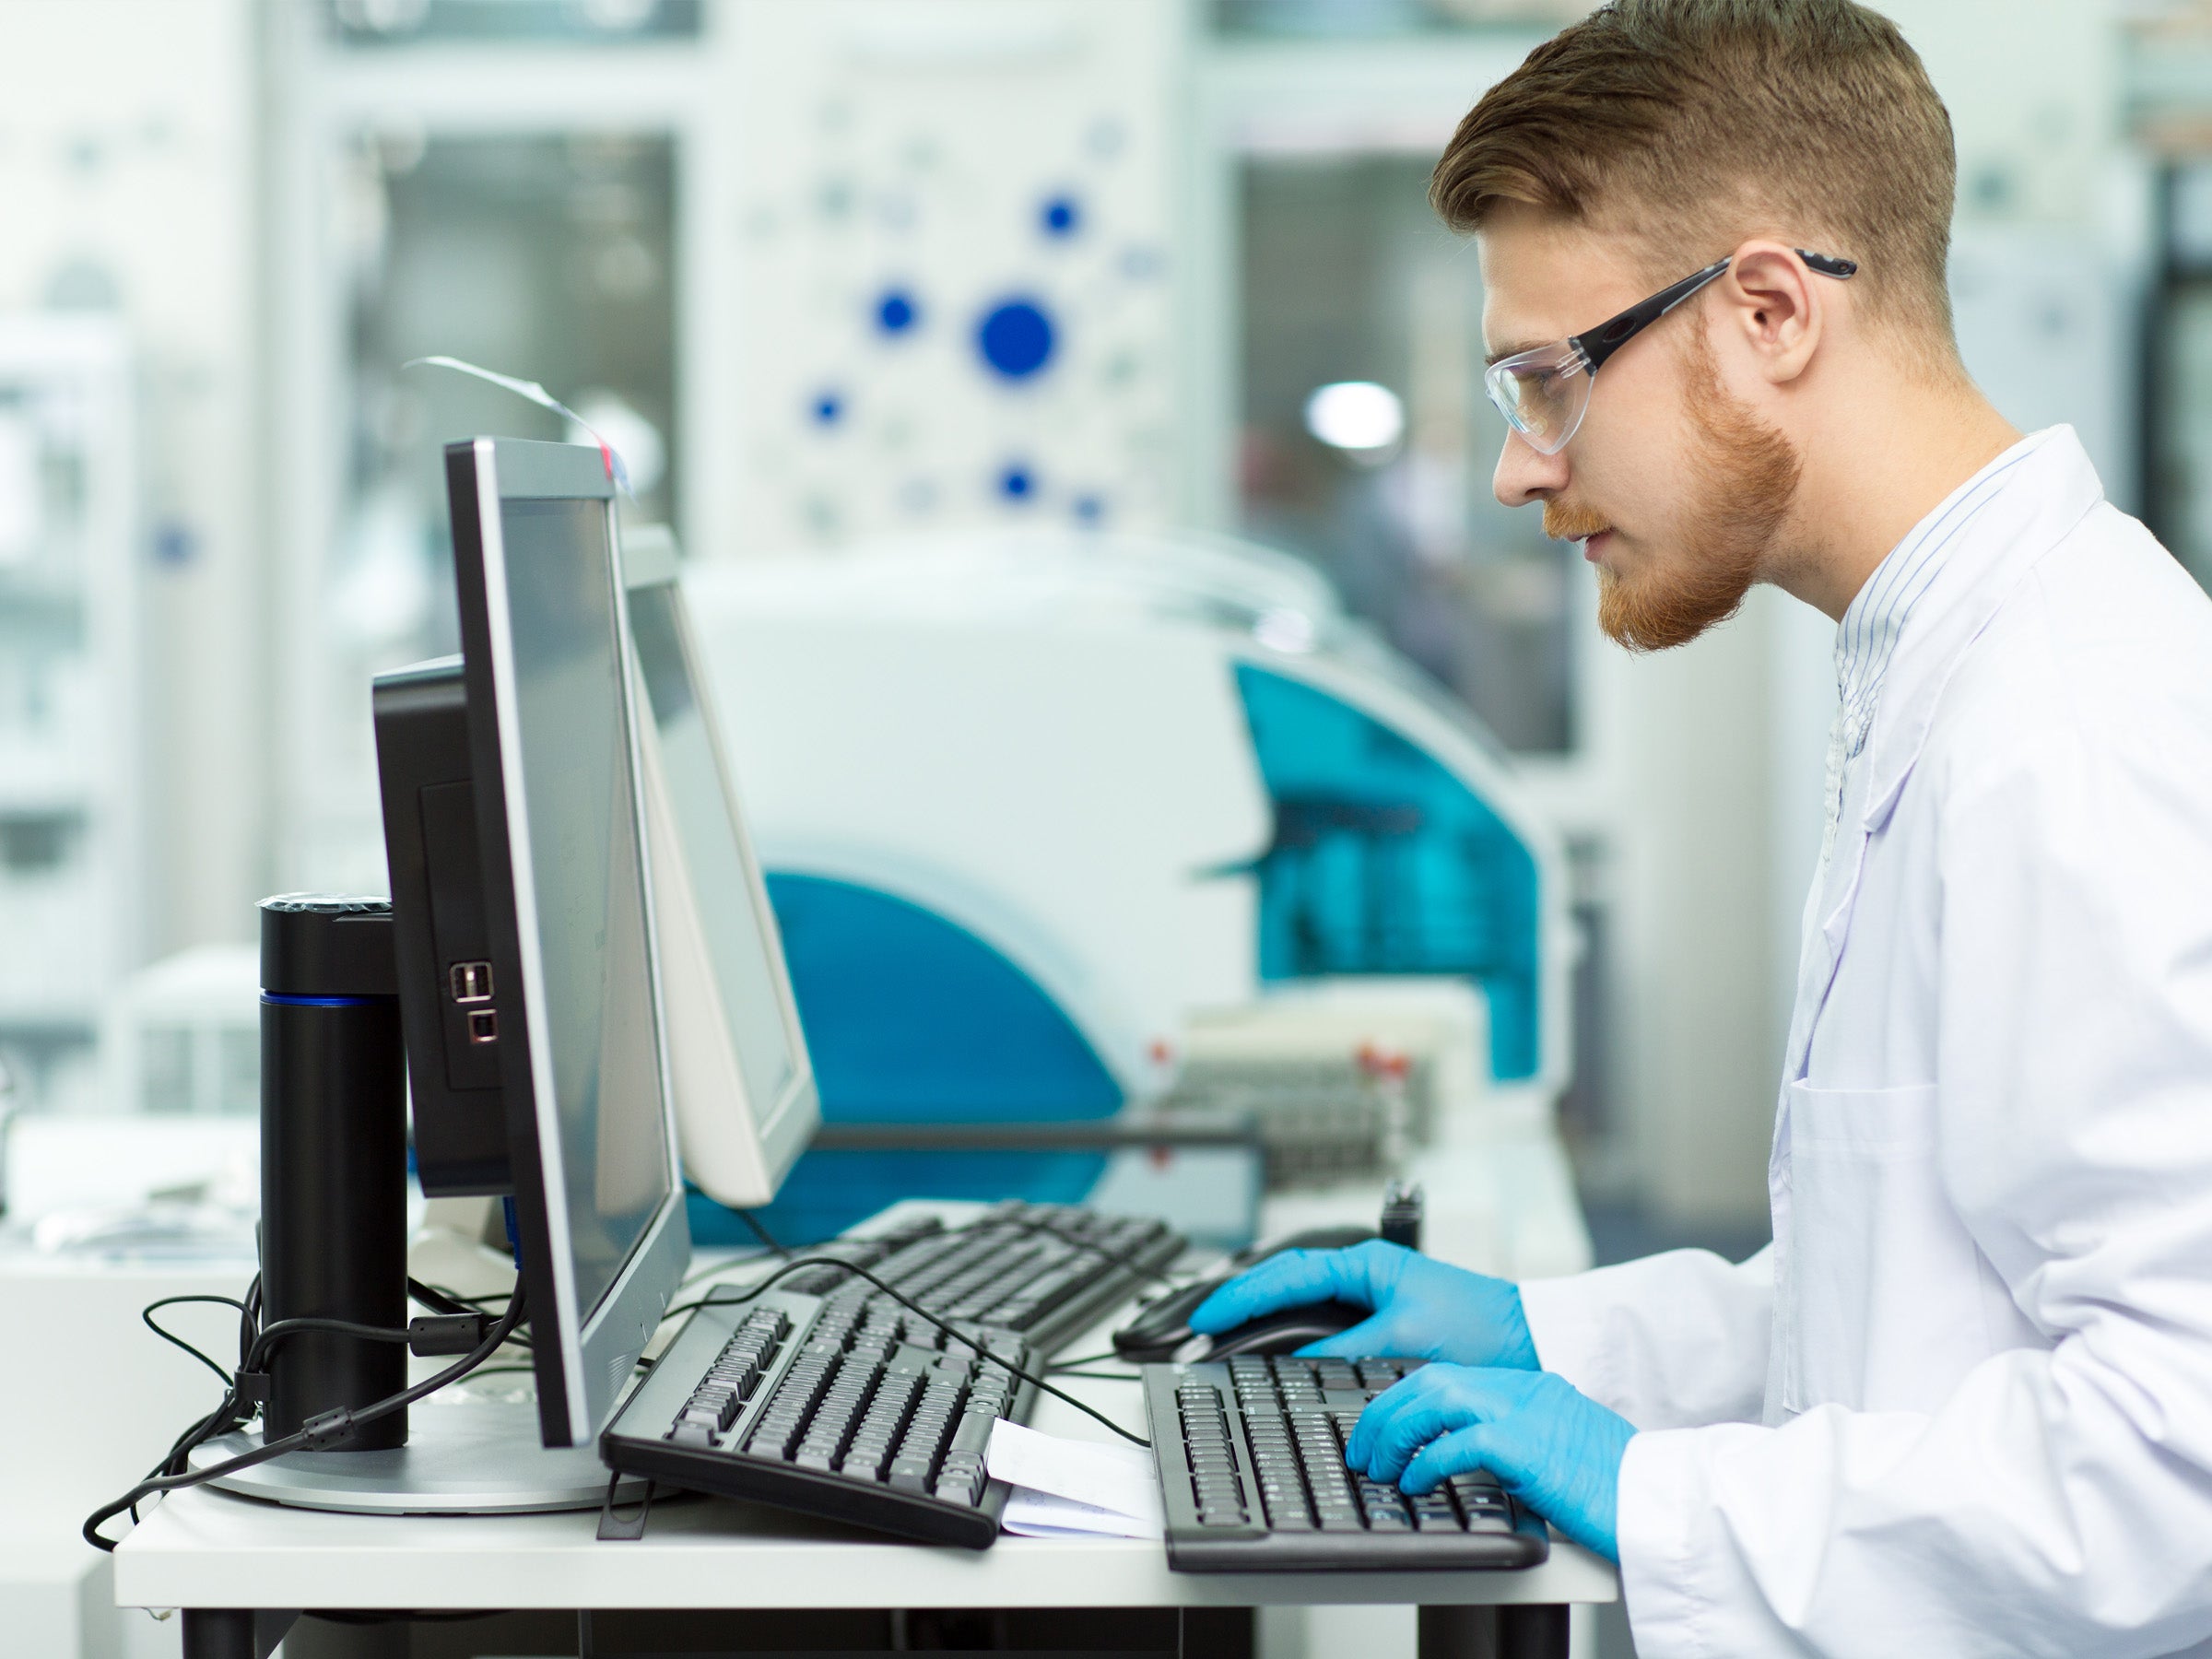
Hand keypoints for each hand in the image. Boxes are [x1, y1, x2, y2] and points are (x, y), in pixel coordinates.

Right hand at [1186, 1241, 1539, 1368]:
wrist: (1529, 1339)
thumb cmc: (1479, 1328)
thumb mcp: (1406, 1342)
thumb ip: (1348, 1352)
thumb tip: (1298, 1368)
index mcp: (1366, 1262)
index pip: (1285, 1275)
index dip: (1240, 1297)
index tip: (1205, 1318)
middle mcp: (1364, 1270)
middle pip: (1283, 1278)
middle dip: (1240, 1298)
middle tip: (1199, 1324)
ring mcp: (1371, 1291)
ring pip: (1300, 1296)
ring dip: (1263, 1312)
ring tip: (1224, 1332)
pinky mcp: (1382, 1316)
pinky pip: (1322, 1317)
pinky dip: (1291, 1327)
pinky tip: (1276, 1348)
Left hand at [1345, 1364, 1635, 1560]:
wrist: (1664, 1498)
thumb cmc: (1620, 1485)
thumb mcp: (1563, 1451)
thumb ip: (1521, 1444)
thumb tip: (1478, 1465)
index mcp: (1532, 1387)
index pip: (1450, 1376)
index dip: (1406, 1397)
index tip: (1383, 1423)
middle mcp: (1524, 1390)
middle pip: (1431, 1379)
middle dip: (1386, 1411)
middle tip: (1364, 1446)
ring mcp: (1525, 1412)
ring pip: (1434, 1398)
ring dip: (1395, 1432)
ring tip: (1378, 1464)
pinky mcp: (1526, 1446)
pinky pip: (1455, 1443)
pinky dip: (1425, 1460)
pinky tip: (1413, 1482)